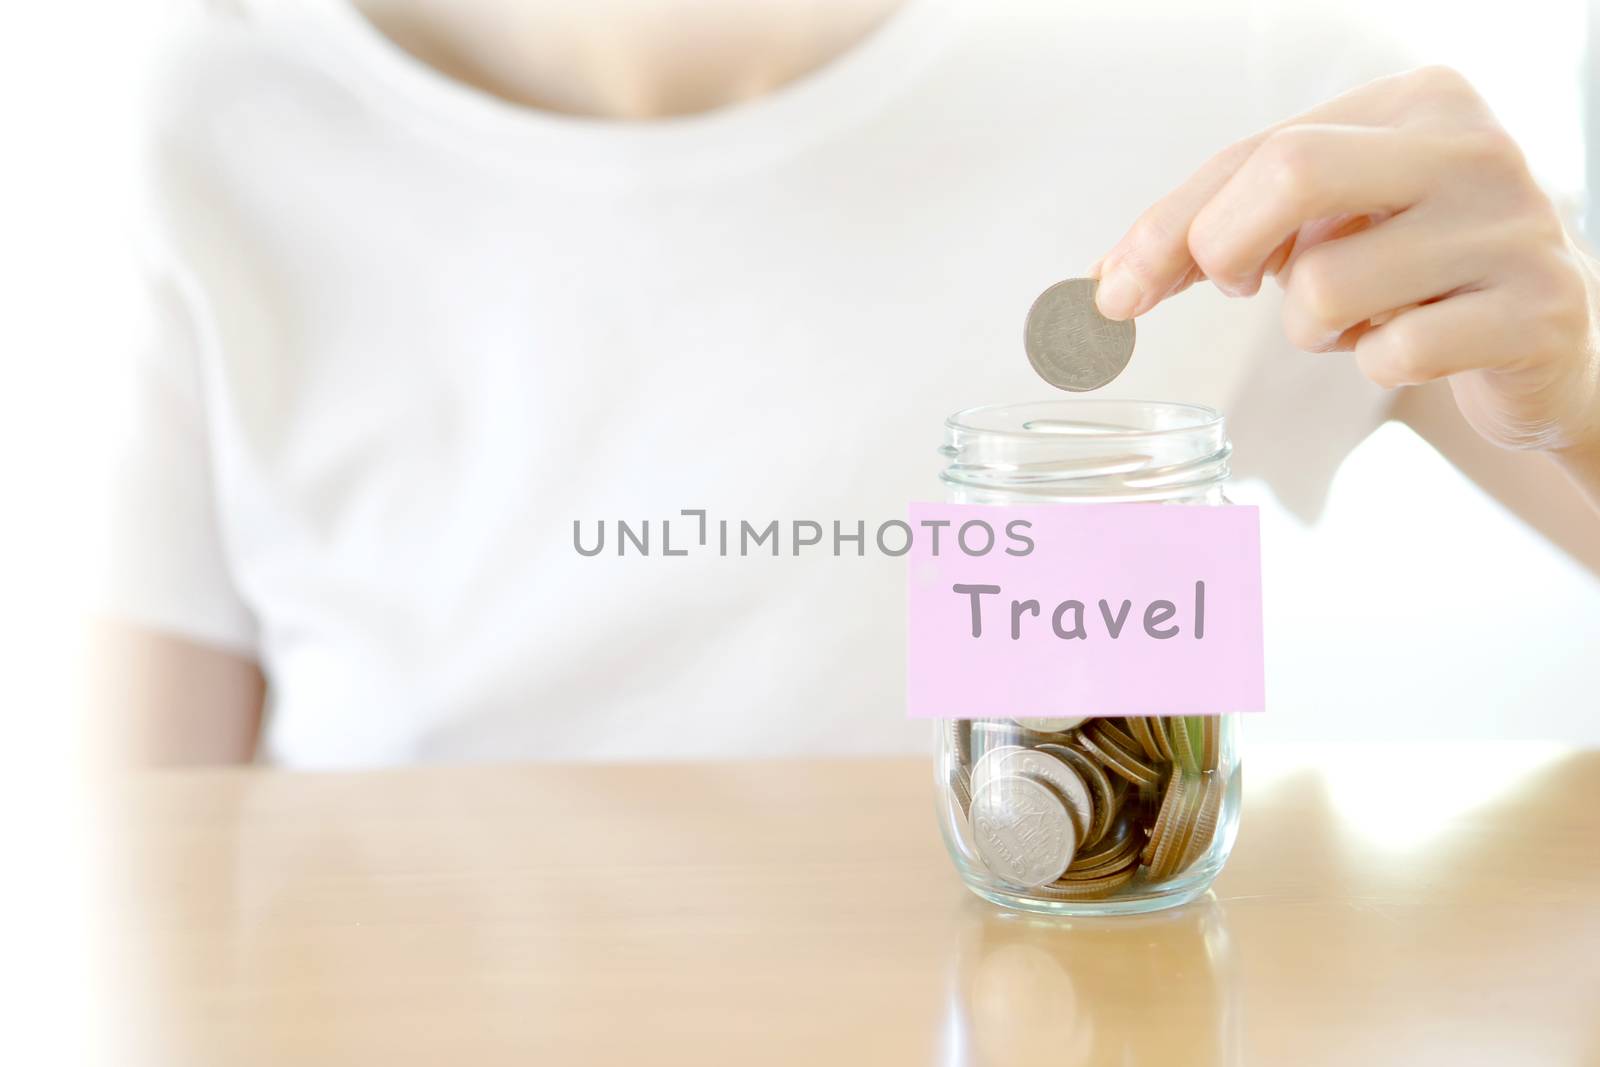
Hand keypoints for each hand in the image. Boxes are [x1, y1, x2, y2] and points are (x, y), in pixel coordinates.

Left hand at [1092, 66, 1599, 464]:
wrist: (1545, 337)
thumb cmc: (1417, 271)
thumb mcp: (1329, 222)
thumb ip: (1228, 226)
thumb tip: (1115, 279)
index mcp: (1417, 102)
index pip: (1259, 150)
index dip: (1170, 224)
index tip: (1116, 288)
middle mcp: (1472, 147)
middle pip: (1290, 173)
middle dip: (1224, 248)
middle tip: (1236, 288)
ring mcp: (1512, 228)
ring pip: (1326, 286)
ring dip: (1312, 329)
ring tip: (1361, 318)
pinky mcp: (1534, 312)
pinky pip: (1393, 354)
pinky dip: (1376, 366)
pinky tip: (1413, 345)